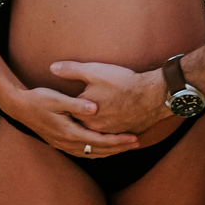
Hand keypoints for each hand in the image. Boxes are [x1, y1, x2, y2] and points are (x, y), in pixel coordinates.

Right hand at [11, 85, 140, 156]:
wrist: (19, 107)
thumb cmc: (38, 99)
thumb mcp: (57, 99)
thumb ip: (76, 104)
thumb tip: (94, 108)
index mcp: (69, 132)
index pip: (100, 141)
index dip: (118, 141)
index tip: (134, 138)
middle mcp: (68, 142)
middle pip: (99, 150)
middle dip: (119, 148)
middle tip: (136, 143)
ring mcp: (64, 145)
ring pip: (92, 153)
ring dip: (110, 151)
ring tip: (125, 146)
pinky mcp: (61, 143)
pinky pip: (84, 152)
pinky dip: (97, 151)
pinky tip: (104, 147)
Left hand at [48, 62, 167, 135]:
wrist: (152, 96)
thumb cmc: (121, 82)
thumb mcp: (93, 71)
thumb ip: (71, 70)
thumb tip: (52, 68)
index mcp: (84, 115)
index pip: (69, 114)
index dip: (65, 109)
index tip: (61, 105)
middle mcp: (95, 128)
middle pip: (82, 126)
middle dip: (79, 121)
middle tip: (73, 117)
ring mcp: (111, 133)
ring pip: (98, 134)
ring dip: (95, 129)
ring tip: (93, 123)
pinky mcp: (125, 134)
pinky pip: (114, 136)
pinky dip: (111, 133)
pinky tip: (112, 126)